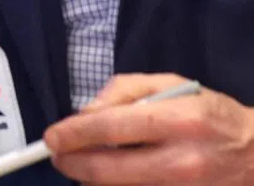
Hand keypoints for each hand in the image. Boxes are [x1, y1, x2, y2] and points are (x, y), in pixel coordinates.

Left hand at [44, 73, 253, 184]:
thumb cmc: (209, 113)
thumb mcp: (169, 84)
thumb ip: (124, 90)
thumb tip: (86, 113)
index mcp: (175, 120)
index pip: (112, 127)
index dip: (75, 134)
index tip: (51, 138)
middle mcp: (180, 161)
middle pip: (111, 171)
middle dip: (74, 164)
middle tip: (57, 156)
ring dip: (94, 180)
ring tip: (84, 165)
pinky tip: (112, 178)